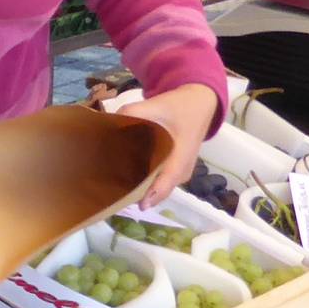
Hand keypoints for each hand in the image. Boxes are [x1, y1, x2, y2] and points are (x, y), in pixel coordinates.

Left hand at [115, 83, 221, 208]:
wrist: (199, 103)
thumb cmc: (180, 107)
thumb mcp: (157, 105)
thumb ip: (132, 112)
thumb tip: (109, 123)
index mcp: (180, 158)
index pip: (165, 184)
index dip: (151, 195)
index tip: (135, 203)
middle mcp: (182, 171)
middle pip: (157, 190)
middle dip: (135, 191)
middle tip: (110, 189)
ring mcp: (179, 173)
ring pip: (156, 186)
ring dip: (138, 186)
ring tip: (113, 181)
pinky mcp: (175, 170)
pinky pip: (158, 180)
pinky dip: (143, 178)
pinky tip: (125, 172)